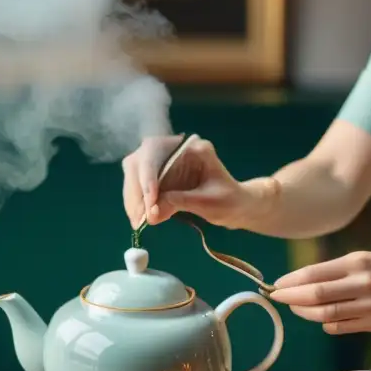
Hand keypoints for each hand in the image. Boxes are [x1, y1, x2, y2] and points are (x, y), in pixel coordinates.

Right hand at [122, 134, 245, 228]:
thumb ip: (179, 202)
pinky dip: (137, 204)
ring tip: (137, 222)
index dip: (148, 178)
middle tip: (138, 217)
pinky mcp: (160, 177)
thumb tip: (151, 214)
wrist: (237, 208)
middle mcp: (173, 150)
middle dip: (136, 190)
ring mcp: (164, 163)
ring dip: (133, 199)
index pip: (156, 153)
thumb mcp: (208, 202)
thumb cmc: (229, 201)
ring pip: (135, 174)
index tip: (150, 203)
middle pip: (140, 162)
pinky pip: (139, 187)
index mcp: (191, 148)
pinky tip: (139, 219)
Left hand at [268, 251, 370, 333]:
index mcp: (357, 263)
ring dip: (304, 313)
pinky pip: (339, 328)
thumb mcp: (364, 259)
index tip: (277, 284)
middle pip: (316, 295)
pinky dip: (325, 324)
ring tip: (295, 308)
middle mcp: (362, 284)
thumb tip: (298, 281)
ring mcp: (369, 306)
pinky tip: (321, 318)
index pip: (314, 273)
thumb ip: (334, 270)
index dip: (291, 281)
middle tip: (277, 297)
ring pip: (325, 314)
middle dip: (290, 298)